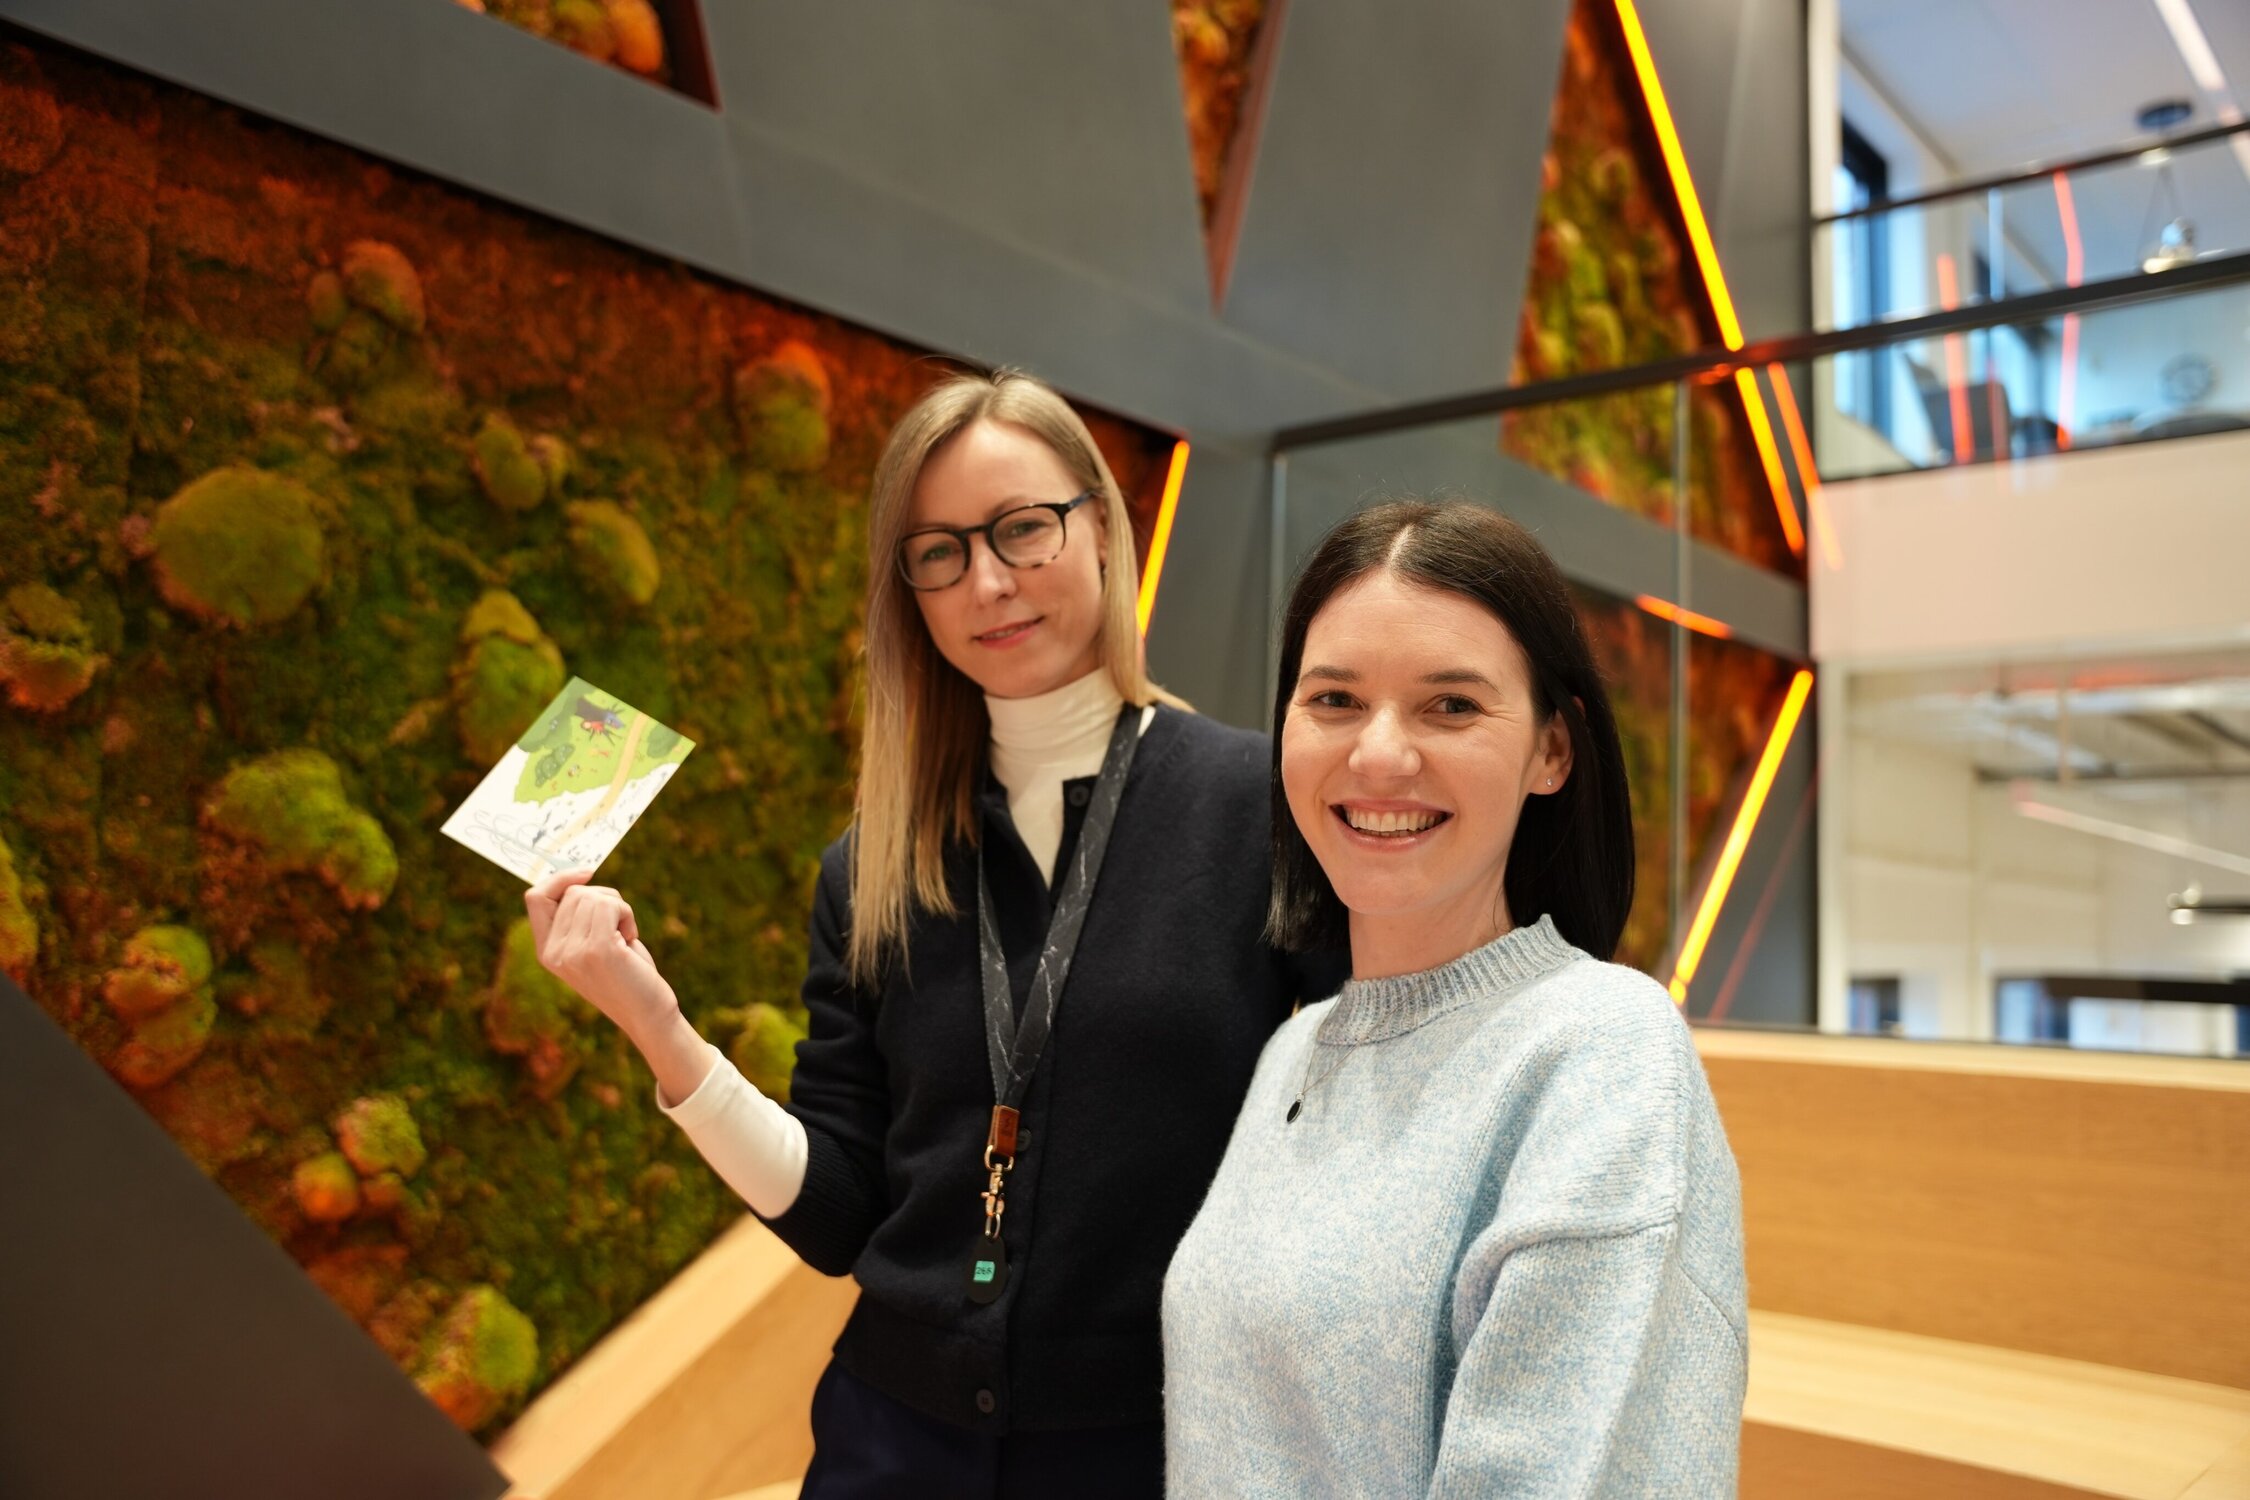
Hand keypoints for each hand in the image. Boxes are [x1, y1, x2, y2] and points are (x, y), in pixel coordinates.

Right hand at [524, 870, 679, 1044]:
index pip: (535, 897)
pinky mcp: (597, 950)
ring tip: (624, 937)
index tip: (587, 873)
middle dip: (604, 898)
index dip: (560, 878)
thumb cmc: (626, 974)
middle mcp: (554, 952)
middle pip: (573, 892)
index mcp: (546, 951)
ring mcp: (573, 952)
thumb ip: (578, 918)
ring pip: (593, 895)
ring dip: (619, 908)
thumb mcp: (593, 945)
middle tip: (619, 926)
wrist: (647, 1014)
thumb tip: (577, 875)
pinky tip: (630, 938)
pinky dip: (626, 913)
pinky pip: (610, 905)